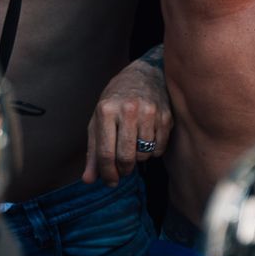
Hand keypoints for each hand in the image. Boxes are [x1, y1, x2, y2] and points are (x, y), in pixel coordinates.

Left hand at [82, 54, 170, 185]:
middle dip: (124, 170)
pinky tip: (147, 140)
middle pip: (126, 157)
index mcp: (106, 110)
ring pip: (144, 154)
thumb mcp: (99, 120)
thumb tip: (89, 180)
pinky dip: (153, 151)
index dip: (107, 173)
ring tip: (135, 147)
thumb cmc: (116, 100)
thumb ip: (93, 151)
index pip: (106, 153)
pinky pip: (159, 148)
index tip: (110, 181)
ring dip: (139, 158)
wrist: (145, 74)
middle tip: (123, 169)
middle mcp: (128, 109)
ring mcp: (149, 112)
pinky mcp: (165, 116)